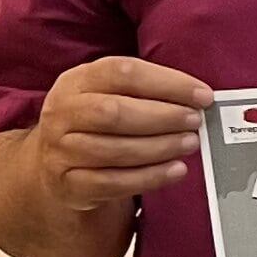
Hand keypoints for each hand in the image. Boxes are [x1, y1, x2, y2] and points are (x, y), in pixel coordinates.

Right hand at [30, 54, 212, 212]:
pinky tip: (177, 170)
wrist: (55, 165)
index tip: (202, 95)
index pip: (122, 72)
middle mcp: (63, 112)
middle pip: (115, 112)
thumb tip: (197, 98)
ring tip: (190, 143)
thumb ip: (147, 92)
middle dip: (164, 116)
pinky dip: (152, 177)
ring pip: (116, 149)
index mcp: (77, 81)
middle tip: (195, 121)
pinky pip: (115, 182)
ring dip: (161, 147)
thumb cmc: (96, 123)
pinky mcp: (70, 184)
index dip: (167, 83)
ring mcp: (62, 150)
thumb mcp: (110, 95)